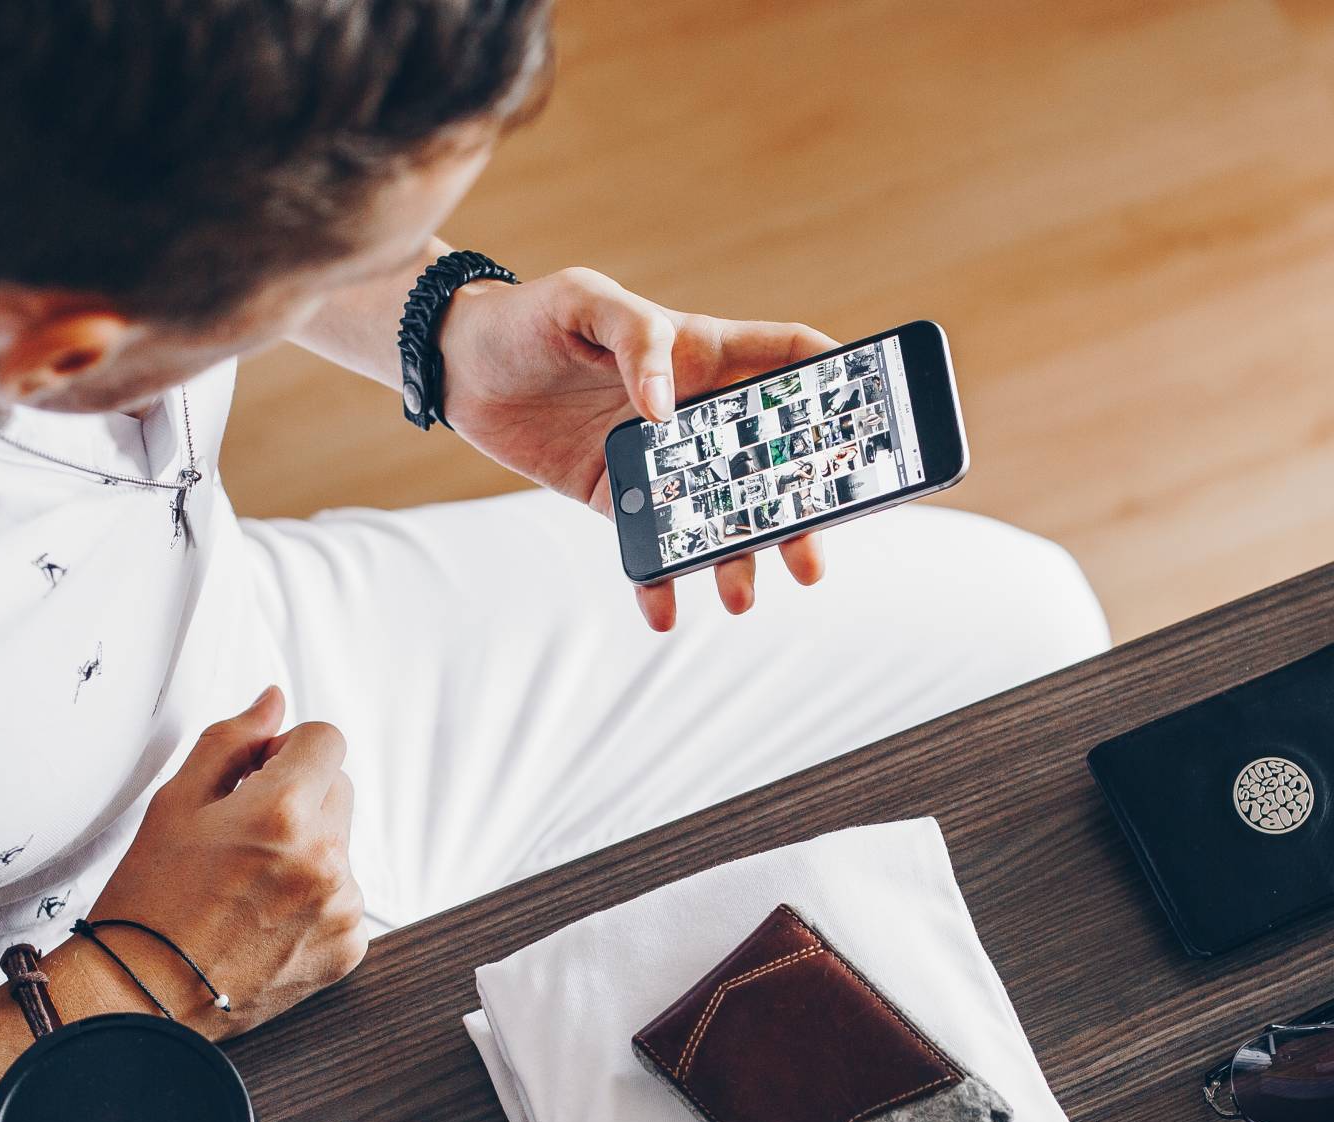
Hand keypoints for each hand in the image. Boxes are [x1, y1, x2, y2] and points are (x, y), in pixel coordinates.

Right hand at [77, 687, 365, 1039]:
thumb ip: (232, 740)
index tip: (258, 775)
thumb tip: (275, 702)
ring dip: (306, 851)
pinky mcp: (348, 946)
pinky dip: (313, 900)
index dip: (288, 750)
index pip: (327, 739)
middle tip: (241, 835)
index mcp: (283, 811)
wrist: (143, 996)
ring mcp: (341, 906)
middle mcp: (325, 858)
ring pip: (340, 845)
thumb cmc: (149, 898)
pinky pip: (343, 898)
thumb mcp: (177, 803)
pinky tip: (263, 920)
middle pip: (338, 788)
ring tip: (247, 886)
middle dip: (298, 797)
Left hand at [435, 268, 834, 630]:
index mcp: (704, 354)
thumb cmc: (528, 316)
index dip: (841, 379)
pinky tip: (662, 610)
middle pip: (772, 460)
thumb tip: (665, 409)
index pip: (792, 360)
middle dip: (801, 510)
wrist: (458, 365)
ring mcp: (662, 460)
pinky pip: (651, 546)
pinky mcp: (617, 498)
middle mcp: (695, 412)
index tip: (875, 417)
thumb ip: (637, 338)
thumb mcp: (583, 300)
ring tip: (740, 595)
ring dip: (738, 558)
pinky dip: (658, 581)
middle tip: (812, 555)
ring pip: (721, 514)